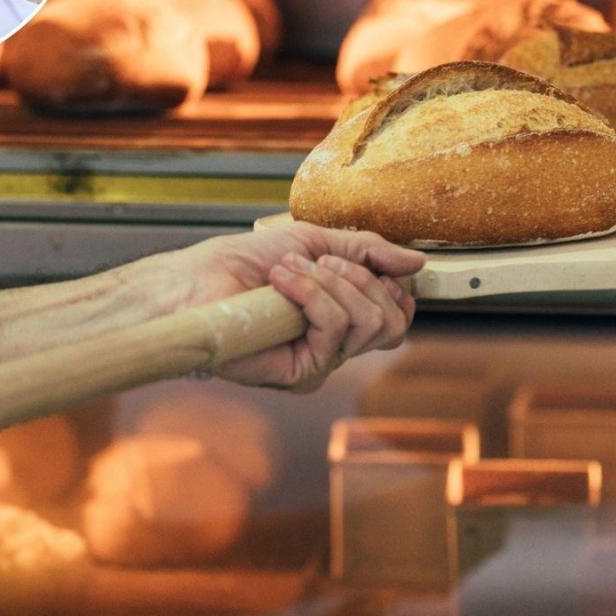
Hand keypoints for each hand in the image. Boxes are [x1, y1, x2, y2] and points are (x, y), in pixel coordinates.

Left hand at [154, 223, 423, 391]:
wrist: (198, 281)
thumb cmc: (247, 262)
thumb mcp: (318, 242)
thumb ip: (369, 251)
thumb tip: (418, 261)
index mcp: (345, 316)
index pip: (399, 313)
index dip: (391, 284)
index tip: (356, 258)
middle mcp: (338, 345)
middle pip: (393, 322)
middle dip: (360, 278)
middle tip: (319, 262)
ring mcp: (322, 362)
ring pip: (370, 323)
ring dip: (332, 283)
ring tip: (290, 270)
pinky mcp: (302, 373)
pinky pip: (335, 328)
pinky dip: (311, 294)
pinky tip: (282, 282)